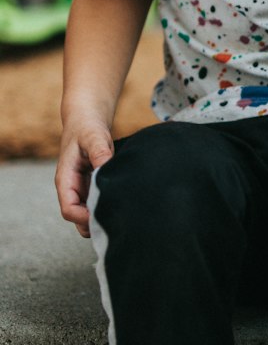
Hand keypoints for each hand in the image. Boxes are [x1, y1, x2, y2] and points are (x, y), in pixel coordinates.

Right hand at [55, 120, 114, 236]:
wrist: (86, 121)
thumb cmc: (87, 128)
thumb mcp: (94, 136)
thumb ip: (99, 152)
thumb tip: (105, 169)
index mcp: (66, 180)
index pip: (69, 210)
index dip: (85, 217)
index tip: (105, 213)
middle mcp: (72, 189)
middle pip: (78, 219)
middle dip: (95, 222)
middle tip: (119, 218)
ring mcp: (81, 190)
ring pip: (88, 215)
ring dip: (102, 216)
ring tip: (123, 211)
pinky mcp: (92, 188)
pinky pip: (97, 205)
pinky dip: (108, 207)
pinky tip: (124, 203)